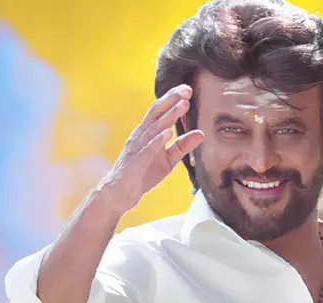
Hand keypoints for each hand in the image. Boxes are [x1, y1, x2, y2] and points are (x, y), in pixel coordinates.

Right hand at [97, 84, 203, 213]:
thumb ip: (183, 146)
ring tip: (183, 105)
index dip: (172, 98)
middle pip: (156, 113)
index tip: (188, 89)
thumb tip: (201, 133)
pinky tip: (168, 132)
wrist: (120, 193)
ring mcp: (137, 147)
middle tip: (187, 89)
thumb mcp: (168, 159)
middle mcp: (140, 135)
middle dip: (171, 100)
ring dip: (169, 116)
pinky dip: (158, 140)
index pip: (159, 111)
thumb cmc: (143, 174)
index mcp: (147, 133)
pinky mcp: (136, 162)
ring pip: (154, 128)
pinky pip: (147, 149)